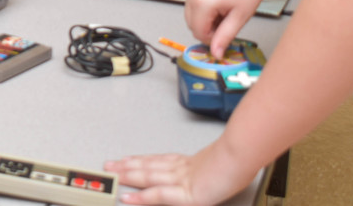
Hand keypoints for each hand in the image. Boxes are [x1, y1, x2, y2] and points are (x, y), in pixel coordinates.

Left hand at [105, 140, 257, 205]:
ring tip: (112, 176)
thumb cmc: (240, 159)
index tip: (127, 159)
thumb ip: (212, 168)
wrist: (243, 154)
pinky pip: (159, 195)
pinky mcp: (186, 193)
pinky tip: (129, 197)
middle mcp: (182, 168)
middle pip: (148, 166)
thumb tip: (209, 175)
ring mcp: (182, 180)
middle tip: (109, 165)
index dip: (141, 160)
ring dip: (127, 177)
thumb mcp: (223, 165)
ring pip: (147, 177)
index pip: (159, 161)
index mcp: (190, 163)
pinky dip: (142, 197)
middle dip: (127, 166)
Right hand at [184, 0, 275, 57]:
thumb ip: (225, 37)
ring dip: (207, 18)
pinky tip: (223, 2)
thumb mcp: (240, 16)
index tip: (225, 37)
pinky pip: (195, 1)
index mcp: (202, 2)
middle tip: (228, 23)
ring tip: (227, 11)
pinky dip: (205, 7)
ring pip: (193, 13)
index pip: (198, 32)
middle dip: (208, 28)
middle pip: (192, 23)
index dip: (212, 39)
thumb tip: (216, 53)